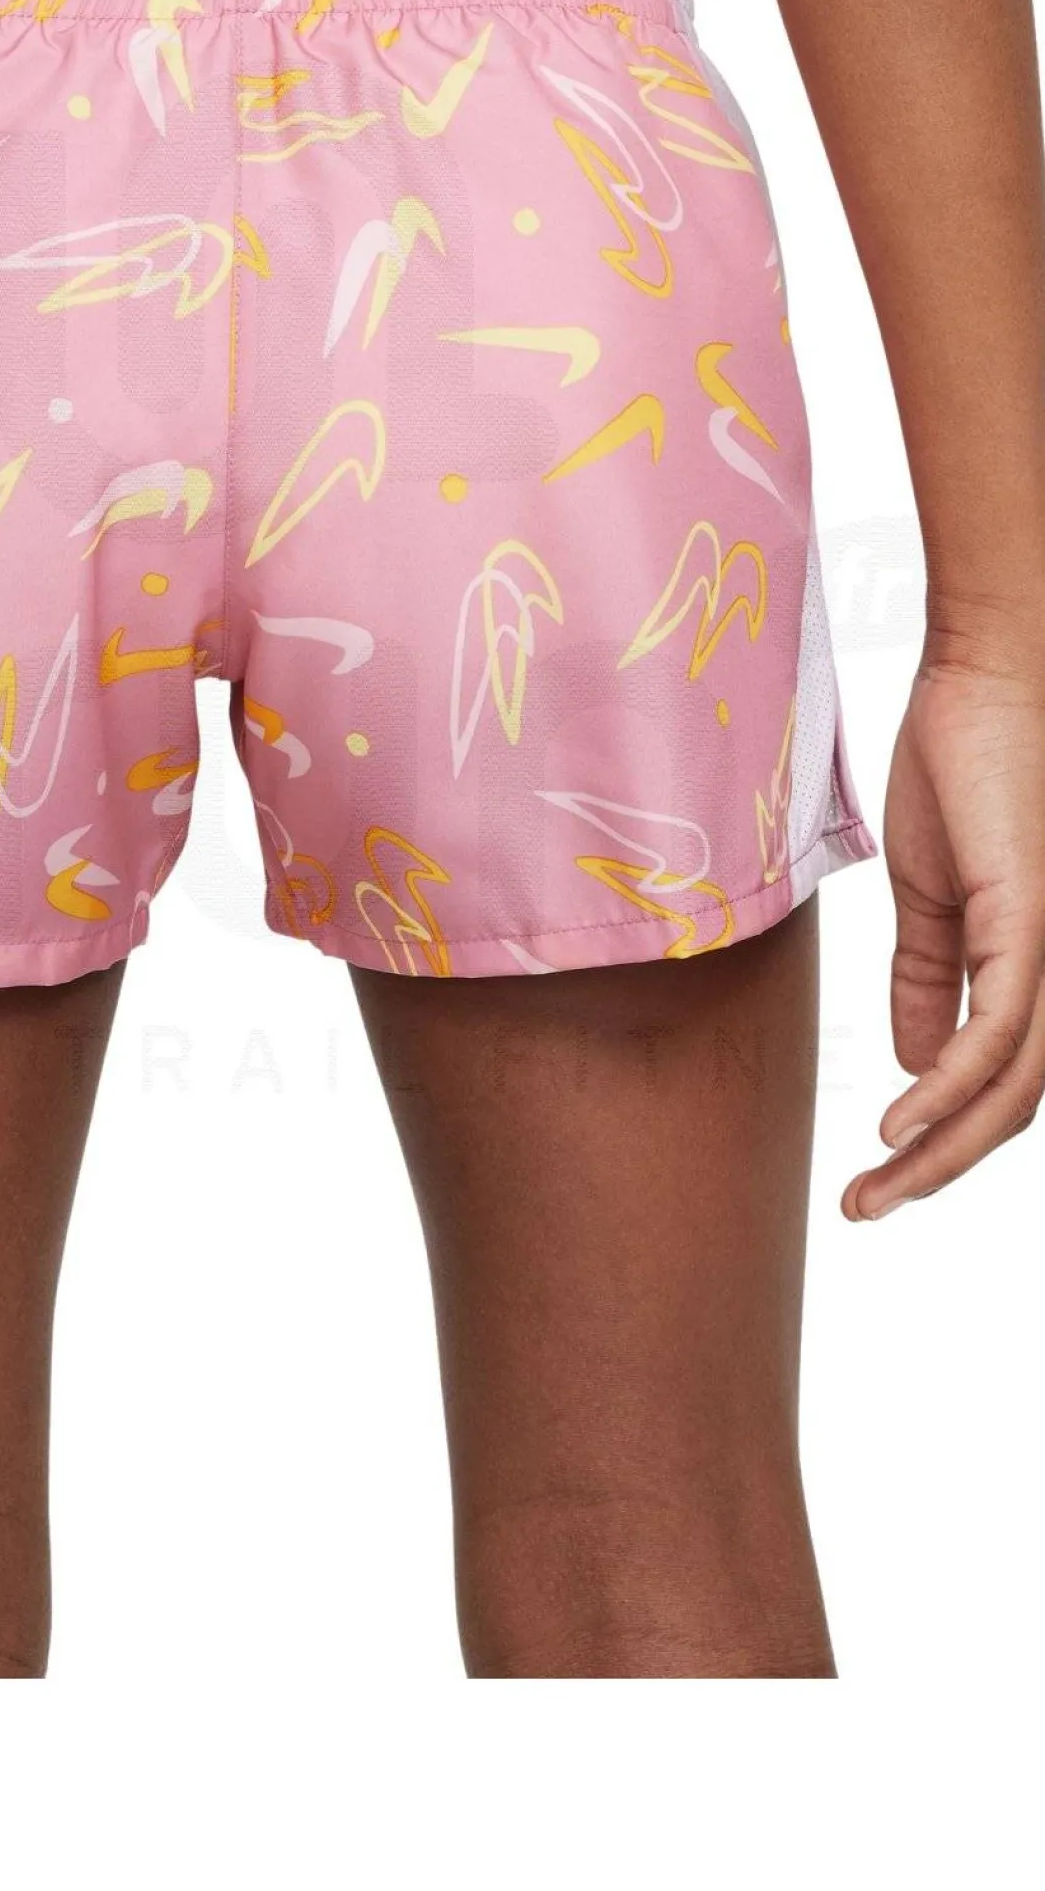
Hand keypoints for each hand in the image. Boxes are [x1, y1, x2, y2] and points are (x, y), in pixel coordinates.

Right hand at [847, 638, 1044, 1218]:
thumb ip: (925, 978)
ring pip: (1013, 1091)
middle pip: (1013, 1108)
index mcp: (1035, 966)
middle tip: (863, 1210)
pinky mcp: (1030, 925)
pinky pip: (998, 1035)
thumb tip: (910, 1063)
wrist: (988, 679)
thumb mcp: (932, 894)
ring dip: (939, 1154)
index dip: (945, 1141)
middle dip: (936, 1171)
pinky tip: (898, 1125)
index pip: (1002, 1083)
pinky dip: (947, 1090)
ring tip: (872, 1190)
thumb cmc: (967, 767)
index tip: (875, 1177)